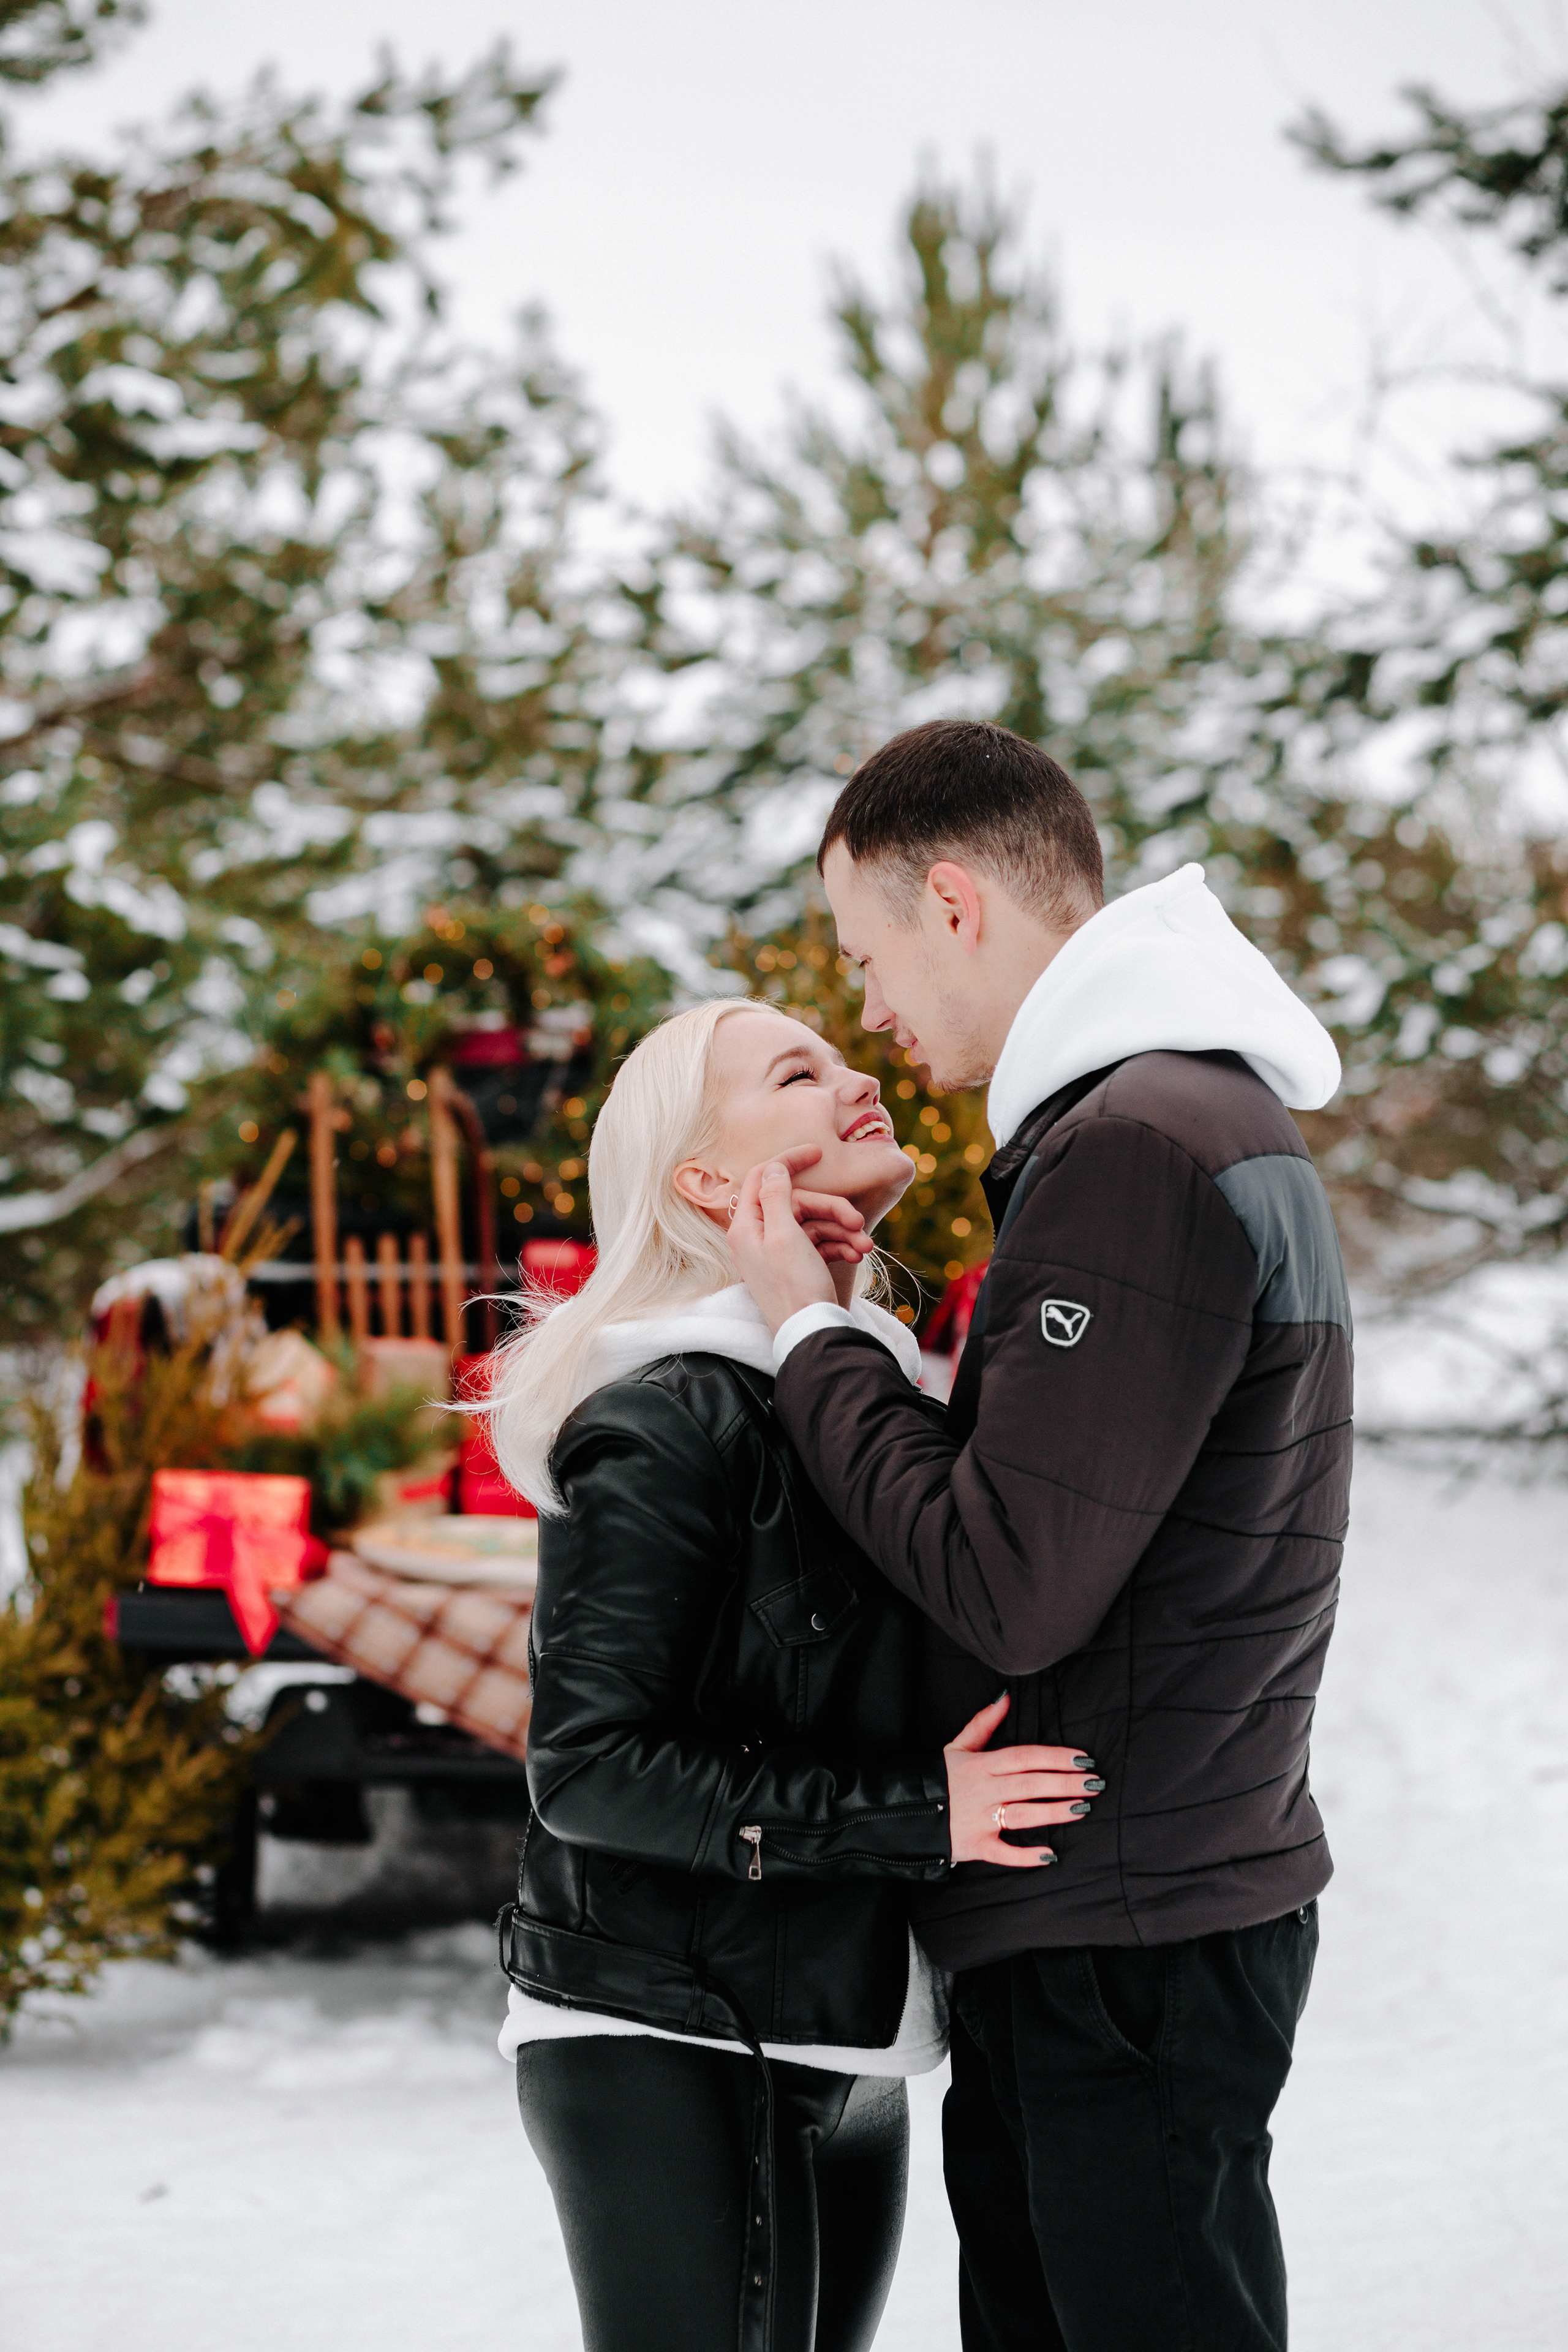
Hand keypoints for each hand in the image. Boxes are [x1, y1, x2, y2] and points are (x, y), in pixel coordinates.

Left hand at [728, 1147, 872, 1331]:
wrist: (811, 1333)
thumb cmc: (794, 1286)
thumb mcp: (784, 1235)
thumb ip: (777, 1196)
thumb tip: (775, 1167)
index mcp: (746, 1226)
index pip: (763, 1178)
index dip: (790, 1162)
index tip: (818, 1152)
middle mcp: (758, 1237)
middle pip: (797, 1202)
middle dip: (831, 1209)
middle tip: (858, 1221)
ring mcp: (778, 1252)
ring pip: (813, 1224)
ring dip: (841, 1230)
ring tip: (864, 1245)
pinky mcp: (796, 1266)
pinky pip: (819, 1244)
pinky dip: (839, 1245)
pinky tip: (857, 1254)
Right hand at [944, 1693, 1102, 1868]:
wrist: (902, 1811)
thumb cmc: (936, 1777)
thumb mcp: (956, 1746)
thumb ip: (983, 1723)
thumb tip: (1005, 1697)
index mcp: (981, 1764)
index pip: (1025, 1757)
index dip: (1055, 1757)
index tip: (1083, 1758)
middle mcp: (983, 1790)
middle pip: (1031, 1784)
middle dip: (1065, 1783)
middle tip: (1094, 1783)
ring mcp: (980, 1819)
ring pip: (1024, 1815)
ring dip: (1055, 1812)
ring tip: (1083, 1808)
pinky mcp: (975, 1845)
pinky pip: (1004, 1852)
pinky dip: (1026, 1856)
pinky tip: (1050, 1854)